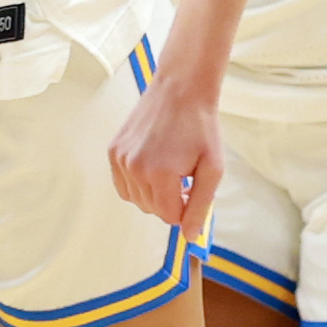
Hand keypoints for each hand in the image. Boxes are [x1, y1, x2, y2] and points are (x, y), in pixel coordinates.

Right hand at [107, 81, 223, 239]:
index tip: (192, 188)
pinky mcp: (113, 150)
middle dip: (170, 201)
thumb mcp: (213, 168)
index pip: (170, 217)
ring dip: (153, 193)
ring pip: (136, 199)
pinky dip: (137, 183)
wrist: (181, 88)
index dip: (185, 208)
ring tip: (169, 167)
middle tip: (184, 175)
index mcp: (160, 174)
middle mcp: (135, 168)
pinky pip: (123, 184)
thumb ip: (201, 206)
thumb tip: (190, 237)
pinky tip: (152, 165)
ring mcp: (120, 159)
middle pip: (152, 210)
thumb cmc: (201, 126)